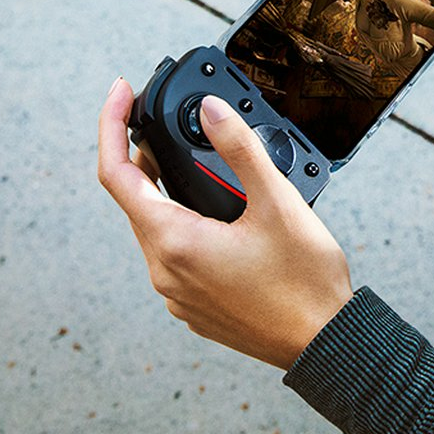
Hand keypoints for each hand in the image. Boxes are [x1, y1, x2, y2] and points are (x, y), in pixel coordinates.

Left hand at [97, 78, 354, 368]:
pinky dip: (185, 220)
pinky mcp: (195, 304)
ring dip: (167, 188)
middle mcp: (165, 271)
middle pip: (135, 199)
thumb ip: (239, 149)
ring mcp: (178, 292)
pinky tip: (219, 210)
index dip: (110, 125)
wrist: (324, 342)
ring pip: (156, 226)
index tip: (121, 91)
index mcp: (174, 242)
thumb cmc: (305, 283)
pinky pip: (175, 252)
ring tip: (199, 161)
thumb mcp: (277, 202)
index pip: (116, 174)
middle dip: (145, 153)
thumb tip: (210, 110)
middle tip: (167, 119)